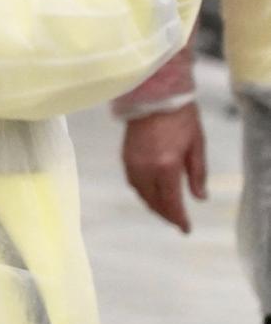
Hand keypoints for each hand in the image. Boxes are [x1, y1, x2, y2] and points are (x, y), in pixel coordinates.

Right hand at [123, 105, 207, 233]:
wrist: (154, 94)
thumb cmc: (180, 117)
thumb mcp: (197, 145)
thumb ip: (197, 174)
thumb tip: (199, 198)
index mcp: (166, 166)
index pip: (171, 202)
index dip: (178, 219)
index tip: (186, 229)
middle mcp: (145, 168)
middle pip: (153, 201)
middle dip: (166, 214)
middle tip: (177, 221)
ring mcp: (132, 162)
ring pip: (141, 193)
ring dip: (153, 204)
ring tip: (165, 209)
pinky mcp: (125, 155)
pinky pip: (133, 182)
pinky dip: (142, 191)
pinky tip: (151, 191)